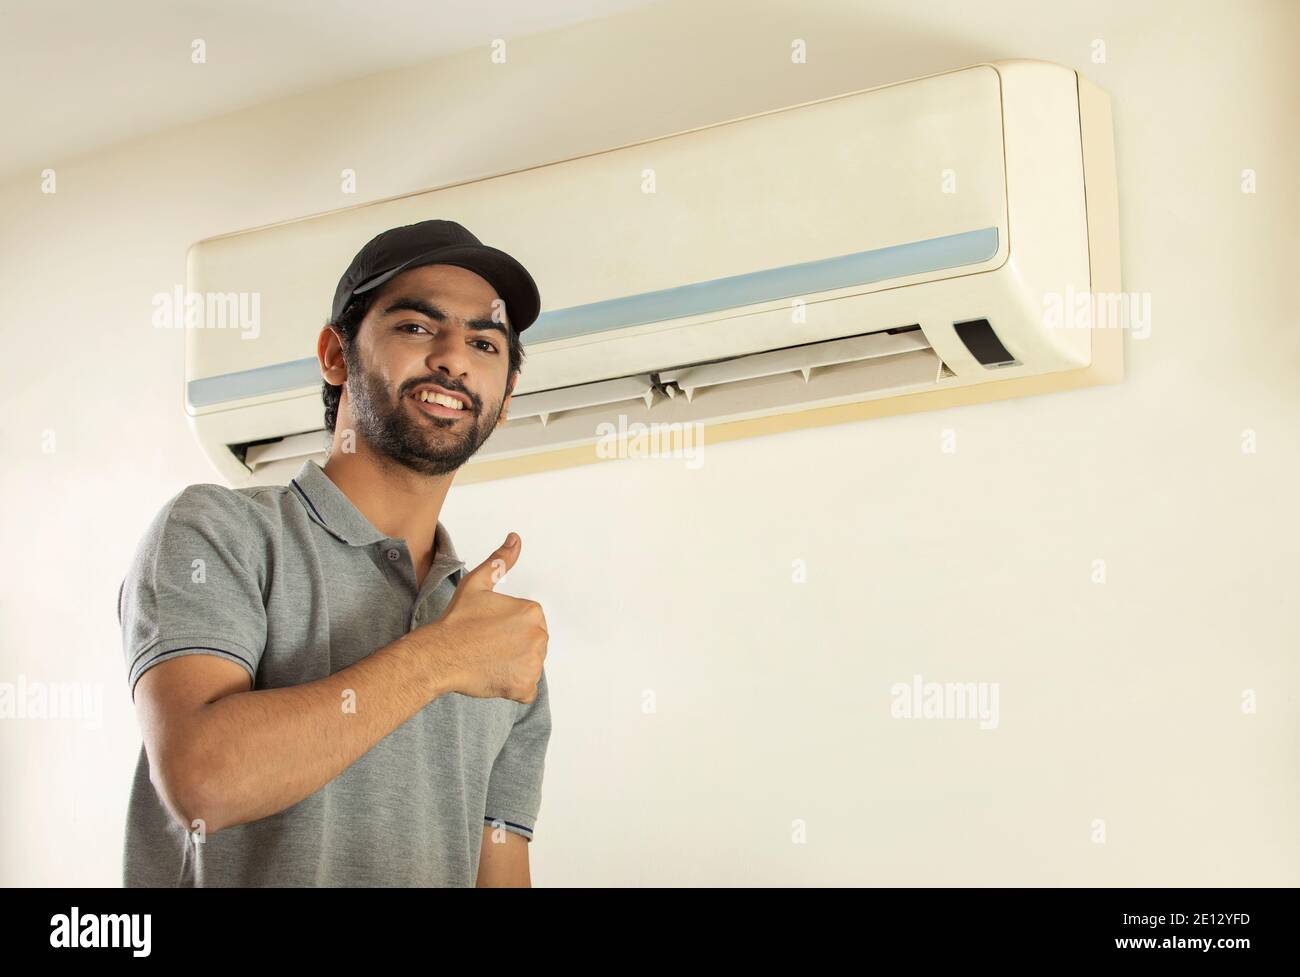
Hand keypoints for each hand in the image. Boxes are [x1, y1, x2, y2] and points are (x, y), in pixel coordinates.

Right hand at [422, 533, 546, 703]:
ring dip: (513, 667)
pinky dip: (512, 686)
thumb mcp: (477, 583)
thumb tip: (515, 538)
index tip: (488, 631)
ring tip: (488, 660)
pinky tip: (493, 676)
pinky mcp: (525, 687)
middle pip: (531, 644)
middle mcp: (539, 636)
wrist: (439, 655)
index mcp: (532, 611)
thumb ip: (501, 561)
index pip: (528, 624)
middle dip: (513, 647)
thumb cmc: (456, 621)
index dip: (507, 629)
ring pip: (529, 665)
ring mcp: (534, 663)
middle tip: (486, 646)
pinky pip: (526, 688)